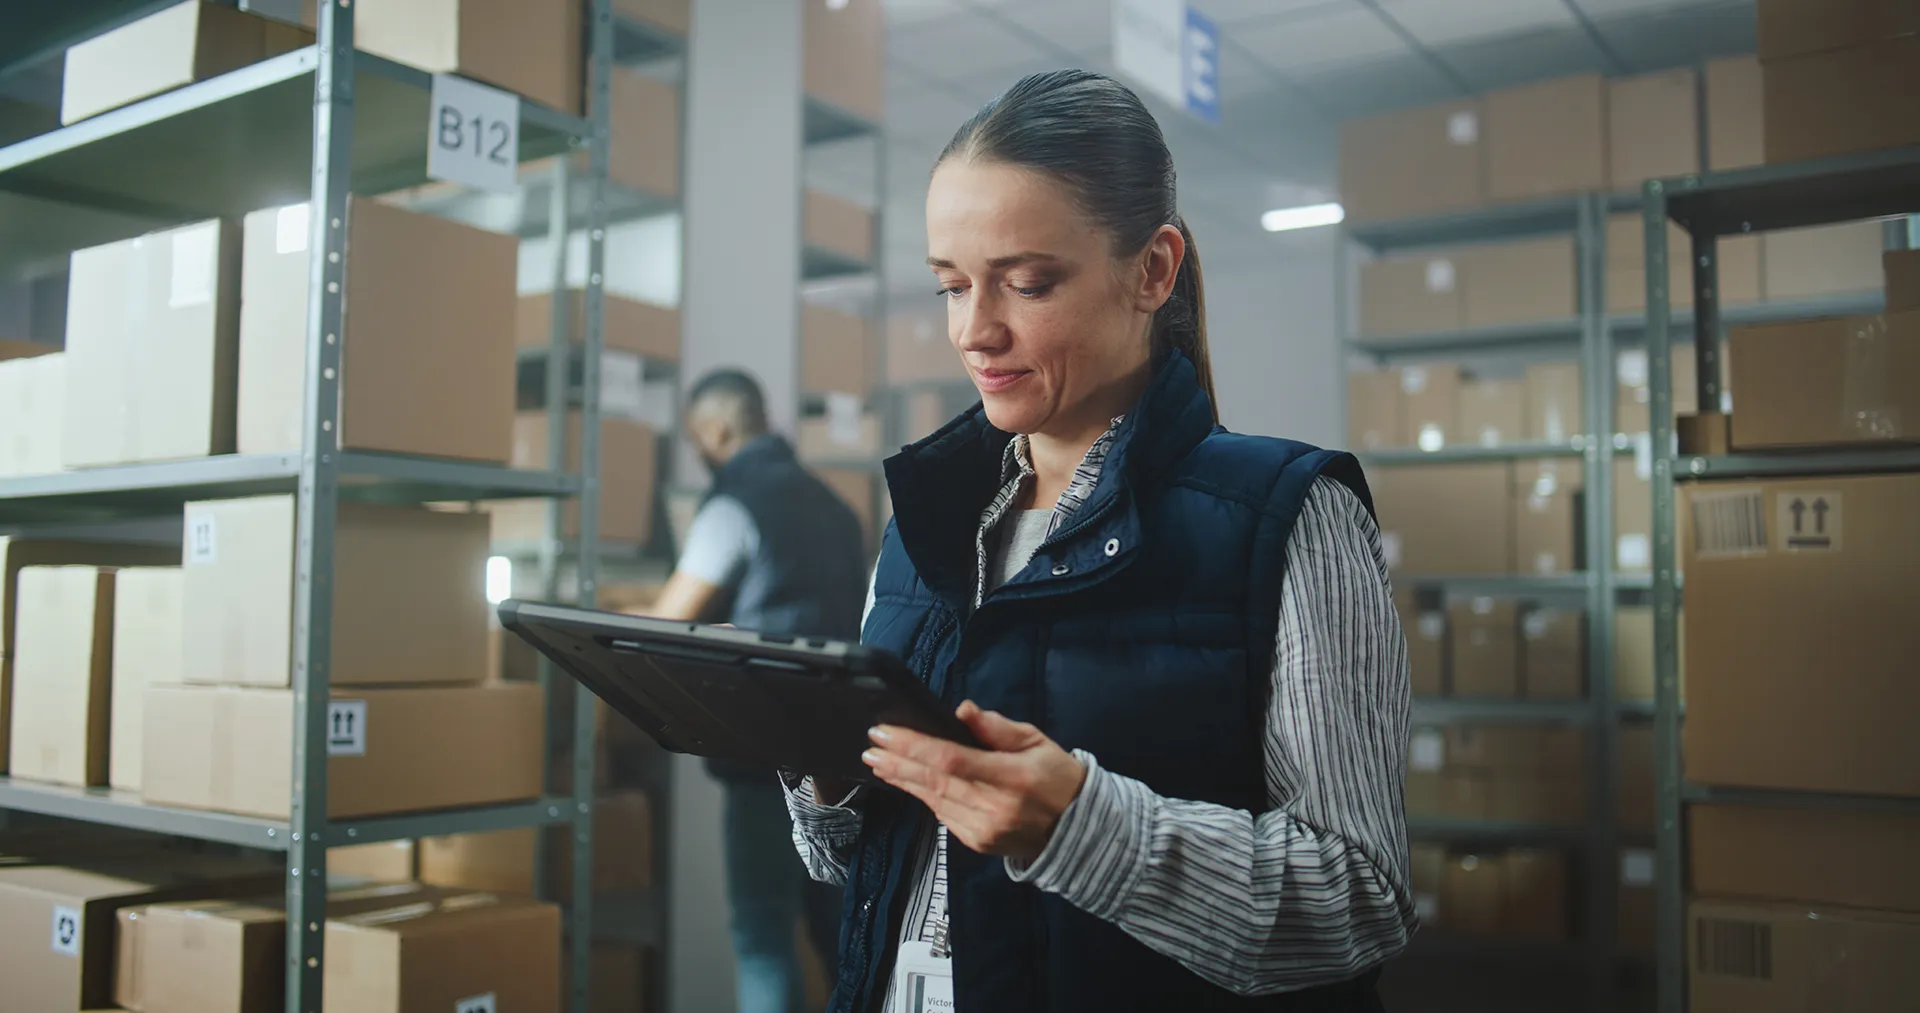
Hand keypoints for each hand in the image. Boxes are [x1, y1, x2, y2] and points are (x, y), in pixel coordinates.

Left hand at [862, 701, 1086, 863]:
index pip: (951, 760)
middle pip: (934, 781)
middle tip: (871, 746)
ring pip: (933, 800)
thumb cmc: (1058, 777)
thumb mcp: (1037, 742)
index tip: (885, 733)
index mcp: (1012, 777)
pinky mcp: (977, 843)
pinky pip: (942, 815)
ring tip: (878, 762)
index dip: (914, 747)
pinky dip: (924, 796)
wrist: (1078, 831)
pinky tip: (907, 781)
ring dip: (903, 779)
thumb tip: (962, 711)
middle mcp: (994, 807)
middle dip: (898, 762)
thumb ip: (998, 728)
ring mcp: (983, 830)